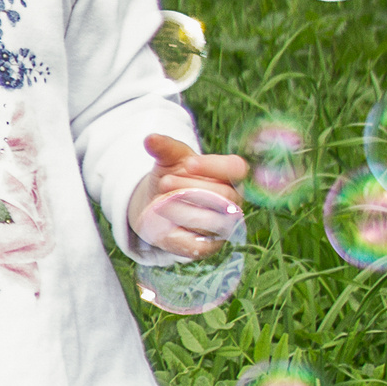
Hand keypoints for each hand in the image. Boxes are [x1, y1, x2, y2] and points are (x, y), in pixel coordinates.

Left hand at [127, 133, 251, 258]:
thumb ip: (164, 148)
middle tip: (164, 183)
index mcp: (230, 176)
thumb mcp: (168, 159)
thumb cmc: (172, 176)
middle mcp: (233, 202)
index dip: (213, 166)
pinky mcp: (209, 247)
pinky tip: (163, 222)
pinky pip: (199, 244)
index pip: (236, 169)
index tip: (187, 163)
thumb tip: (150, 138)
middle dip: (190, 188)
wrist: (156, 204)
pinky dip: (178, 232)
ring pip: (212, 221)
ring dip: (182, 210)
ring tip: (159, 202)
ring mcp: (224, 226)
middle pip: (223, 195)